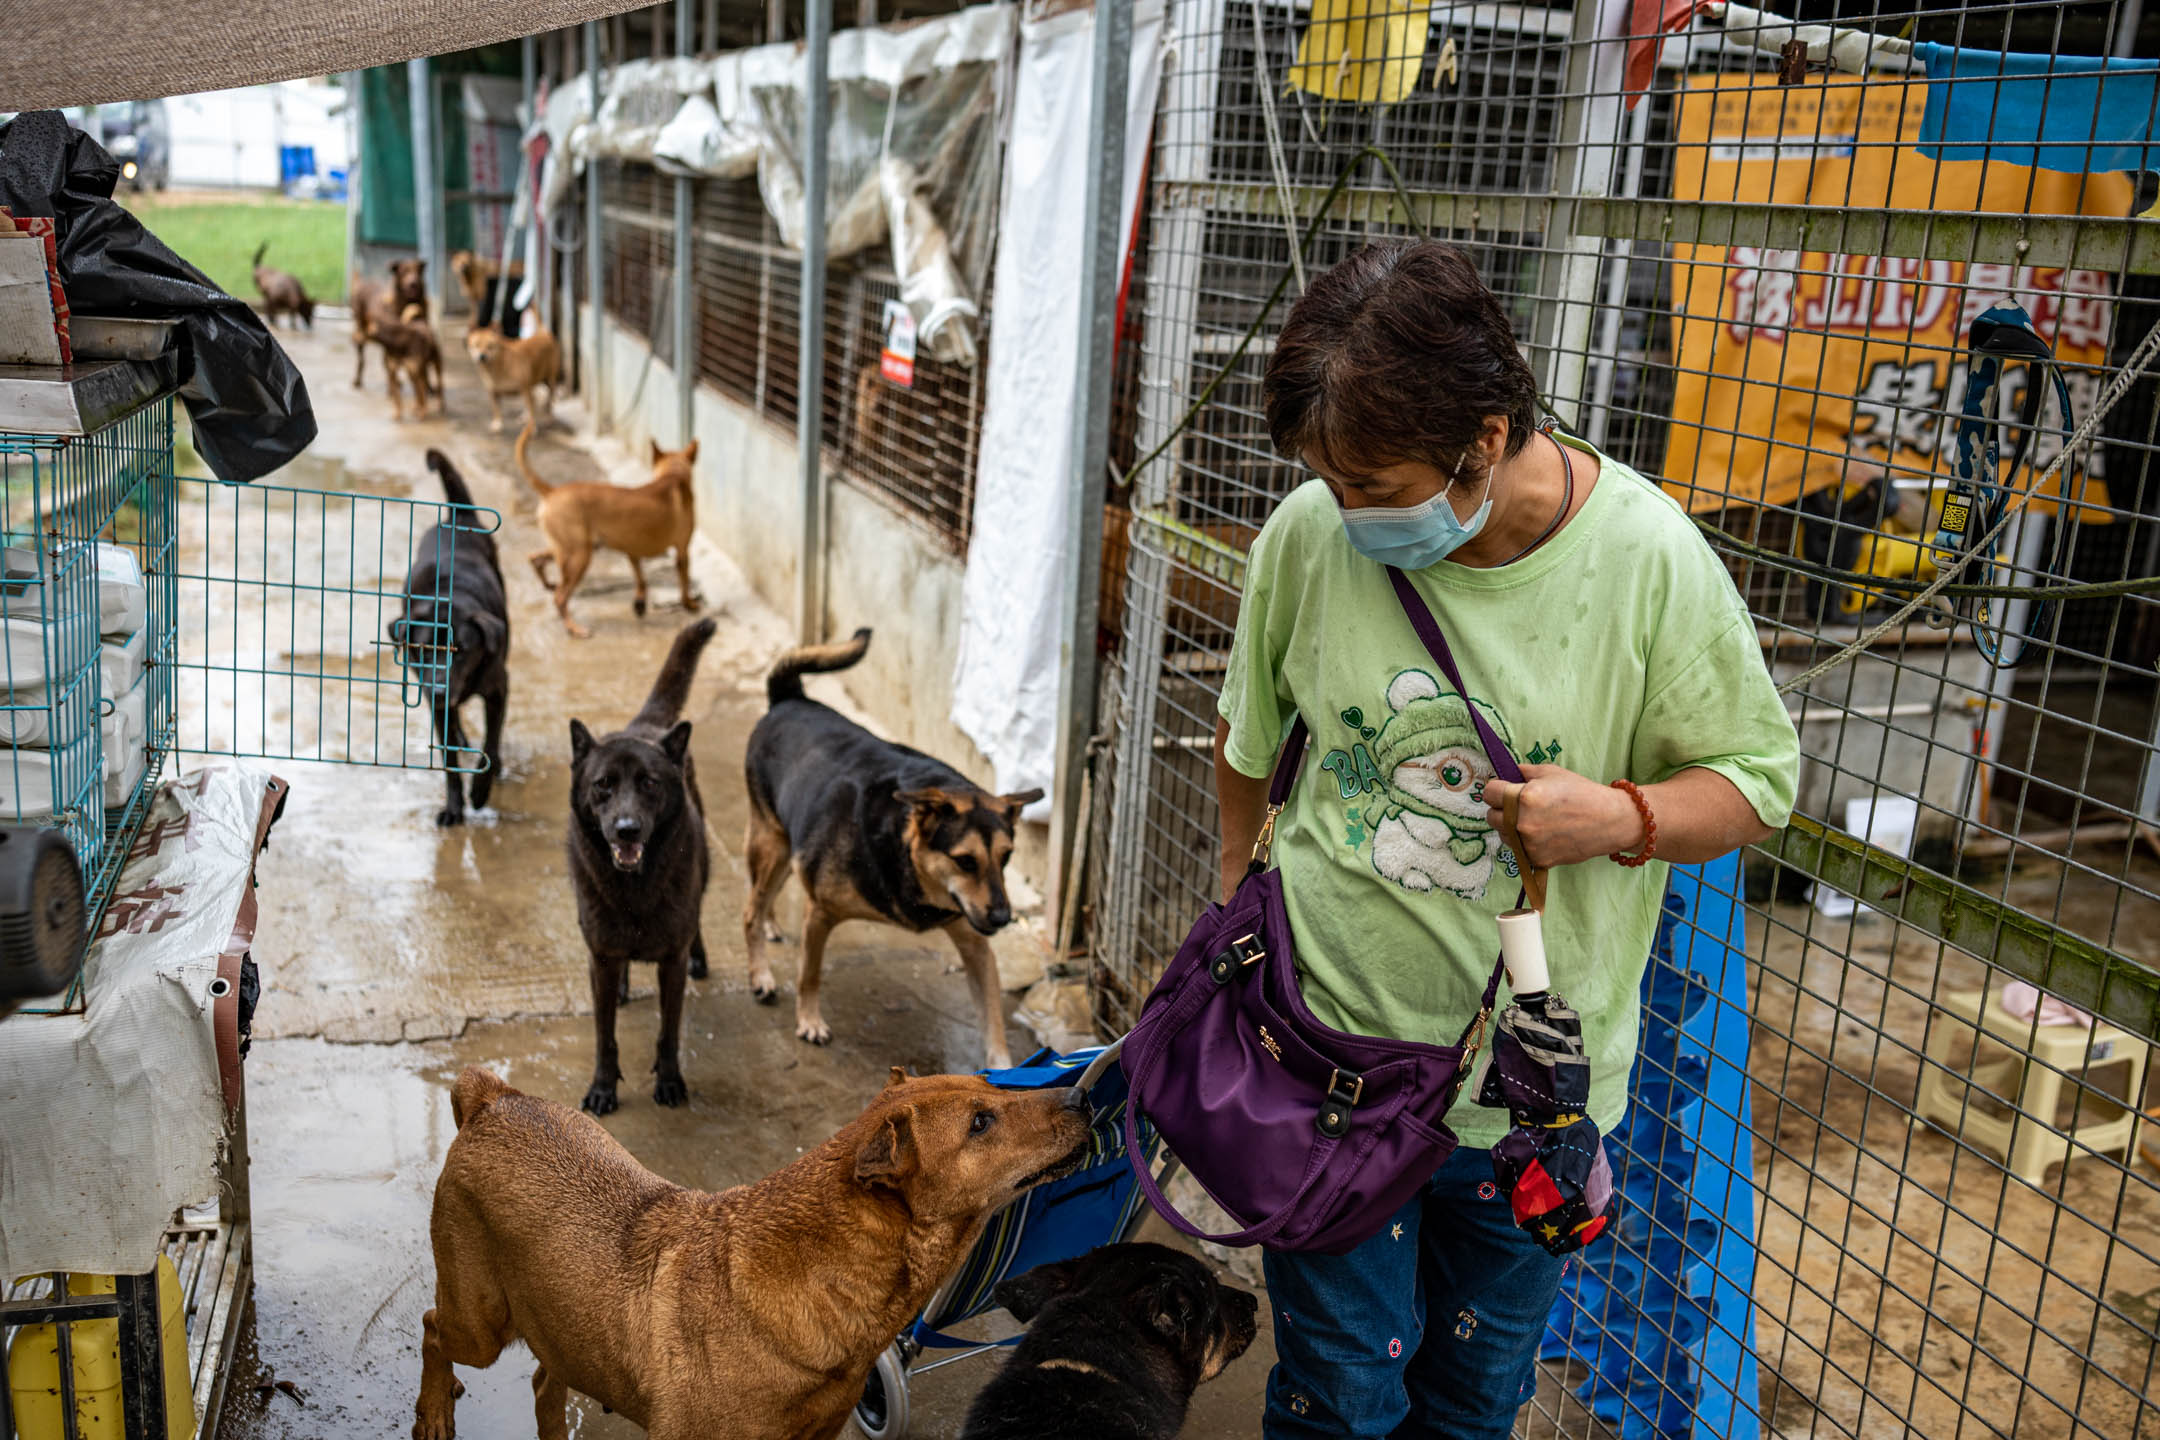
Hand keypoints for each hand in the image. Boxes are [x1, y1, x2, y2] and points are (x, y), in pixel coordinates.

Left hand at [1480, 764, 1645, 869]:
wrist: (1610, 821)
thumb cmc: (1582, 793)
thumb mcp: (1551, 772)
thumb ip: (1524, 772)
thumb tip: (1505, 773)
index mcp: (1524, 796)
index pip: (1488, 793)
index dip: (1496, 789)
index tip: (1502, 790)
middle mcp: (1523, 822)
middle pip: (1491, 816)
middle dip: (1501, 809)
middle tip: (1517, 805)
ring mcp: (1529, 843)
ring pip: (1503, 835)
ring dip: (1511, 827)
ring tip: (1534, 819)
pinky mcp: (1537, 859)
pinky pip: (1519, 850)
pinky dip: (1526, 842)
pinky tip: (1544, 833)